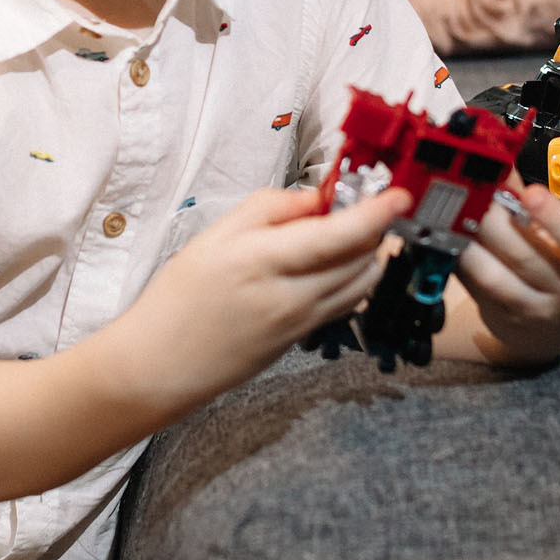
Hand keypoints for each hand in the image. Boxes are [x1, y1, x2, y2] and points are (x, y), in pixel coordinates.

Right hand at [119, 182, 411, 410]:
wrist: (160, 366)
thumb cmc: (178, 299)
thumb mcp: (214, 236)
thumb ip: (270, 208)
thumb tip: (316, 196)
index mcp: (263, 262)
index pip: (338, 236)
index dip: (377, 214)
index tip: (399, 194)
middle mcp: (291, 297)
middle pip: (362, 258)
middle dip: (375, 225)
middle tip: (363, 200)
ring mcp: (302, 324)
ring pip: (362, 283)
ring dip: (369, 252)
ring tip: (346, 230)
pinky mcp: (304, 339)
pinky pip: (346, 303)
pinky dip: (354, 277)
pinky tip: (333, 262)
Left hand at [452, 177, 559, 366]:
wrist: (555, 324)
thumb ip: (530, 198)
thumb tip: (502, 159)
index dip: (554, 216)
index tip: (529, 193)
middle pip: (524, 254)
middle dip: (491, 220)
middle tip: (471, 196)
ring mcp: (537, 309)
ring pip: (494, 276)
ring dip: (468, 244)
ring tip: (454, 220)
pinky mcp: (506, 320)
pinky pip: (475, 290)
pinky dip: (459, 265)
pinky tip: (452, 246)